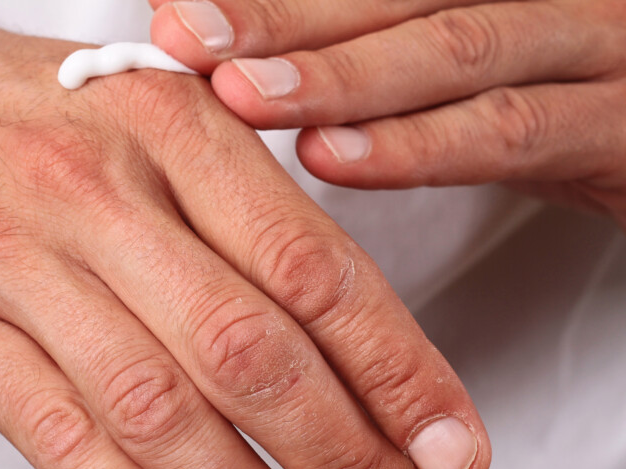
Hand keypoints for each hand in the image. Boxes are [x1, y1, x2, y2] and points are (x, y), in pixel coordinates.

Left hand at [150, 0, 625, 224]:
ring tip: (243, 96)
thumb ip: (384, 38)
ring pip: (452, 47)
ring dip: (339, 76)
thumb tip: (260, 40)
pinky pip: (511, 130)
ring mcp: (593, 40)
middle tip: (186, 36)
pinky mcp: (619, 122)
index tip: (182, 9)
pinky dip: (418, 144)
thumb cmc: (569, 90)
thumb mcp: (477, 48)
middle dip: (282, 17)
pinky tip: (337, 157)